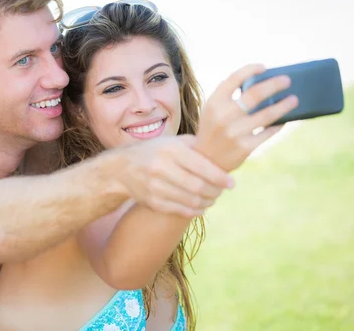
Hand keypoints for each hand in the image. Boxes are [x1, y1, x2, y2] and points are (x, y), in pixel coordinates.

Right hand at [117, 134, 233, 216]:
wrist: (122, 168)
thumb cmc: (155, 152)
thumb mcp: (172, 142)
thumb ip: (196, 146)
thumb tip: (224, 153)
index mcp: (170, 150)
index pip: (203, 167)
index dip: (221, 178)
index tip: (231, 183)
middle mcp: (161, 167)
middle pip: (199, 186)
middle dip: (216, 192)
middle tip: (222, 191)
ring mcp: (155, 186)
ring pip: (191, 201)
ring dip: (207, 202)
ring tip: (212, 198)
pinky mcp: (152, 202)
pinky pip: (180, 210)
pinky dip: (194, 211)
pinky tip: (200, 206)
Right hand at [195, 63, 298, 171]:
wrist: (205, 161)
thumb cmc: (212, 129)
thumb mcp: (211, 110)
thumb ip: (225, 95)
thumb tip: (254, 79)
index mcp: (214, 103)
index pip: (234, 78)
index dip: (251, 70)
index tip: (264, 67)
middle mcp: (224, 116)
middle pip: (255, 94)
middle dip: (274, 85)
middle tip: (287, 80)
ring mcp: (236, 133)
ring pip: (267, 114)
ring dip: (284, 105)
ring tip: (294, 99)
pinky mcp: (246, 147)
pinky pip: (268, 132)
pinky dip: (278, 125)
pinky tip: (284, 120)